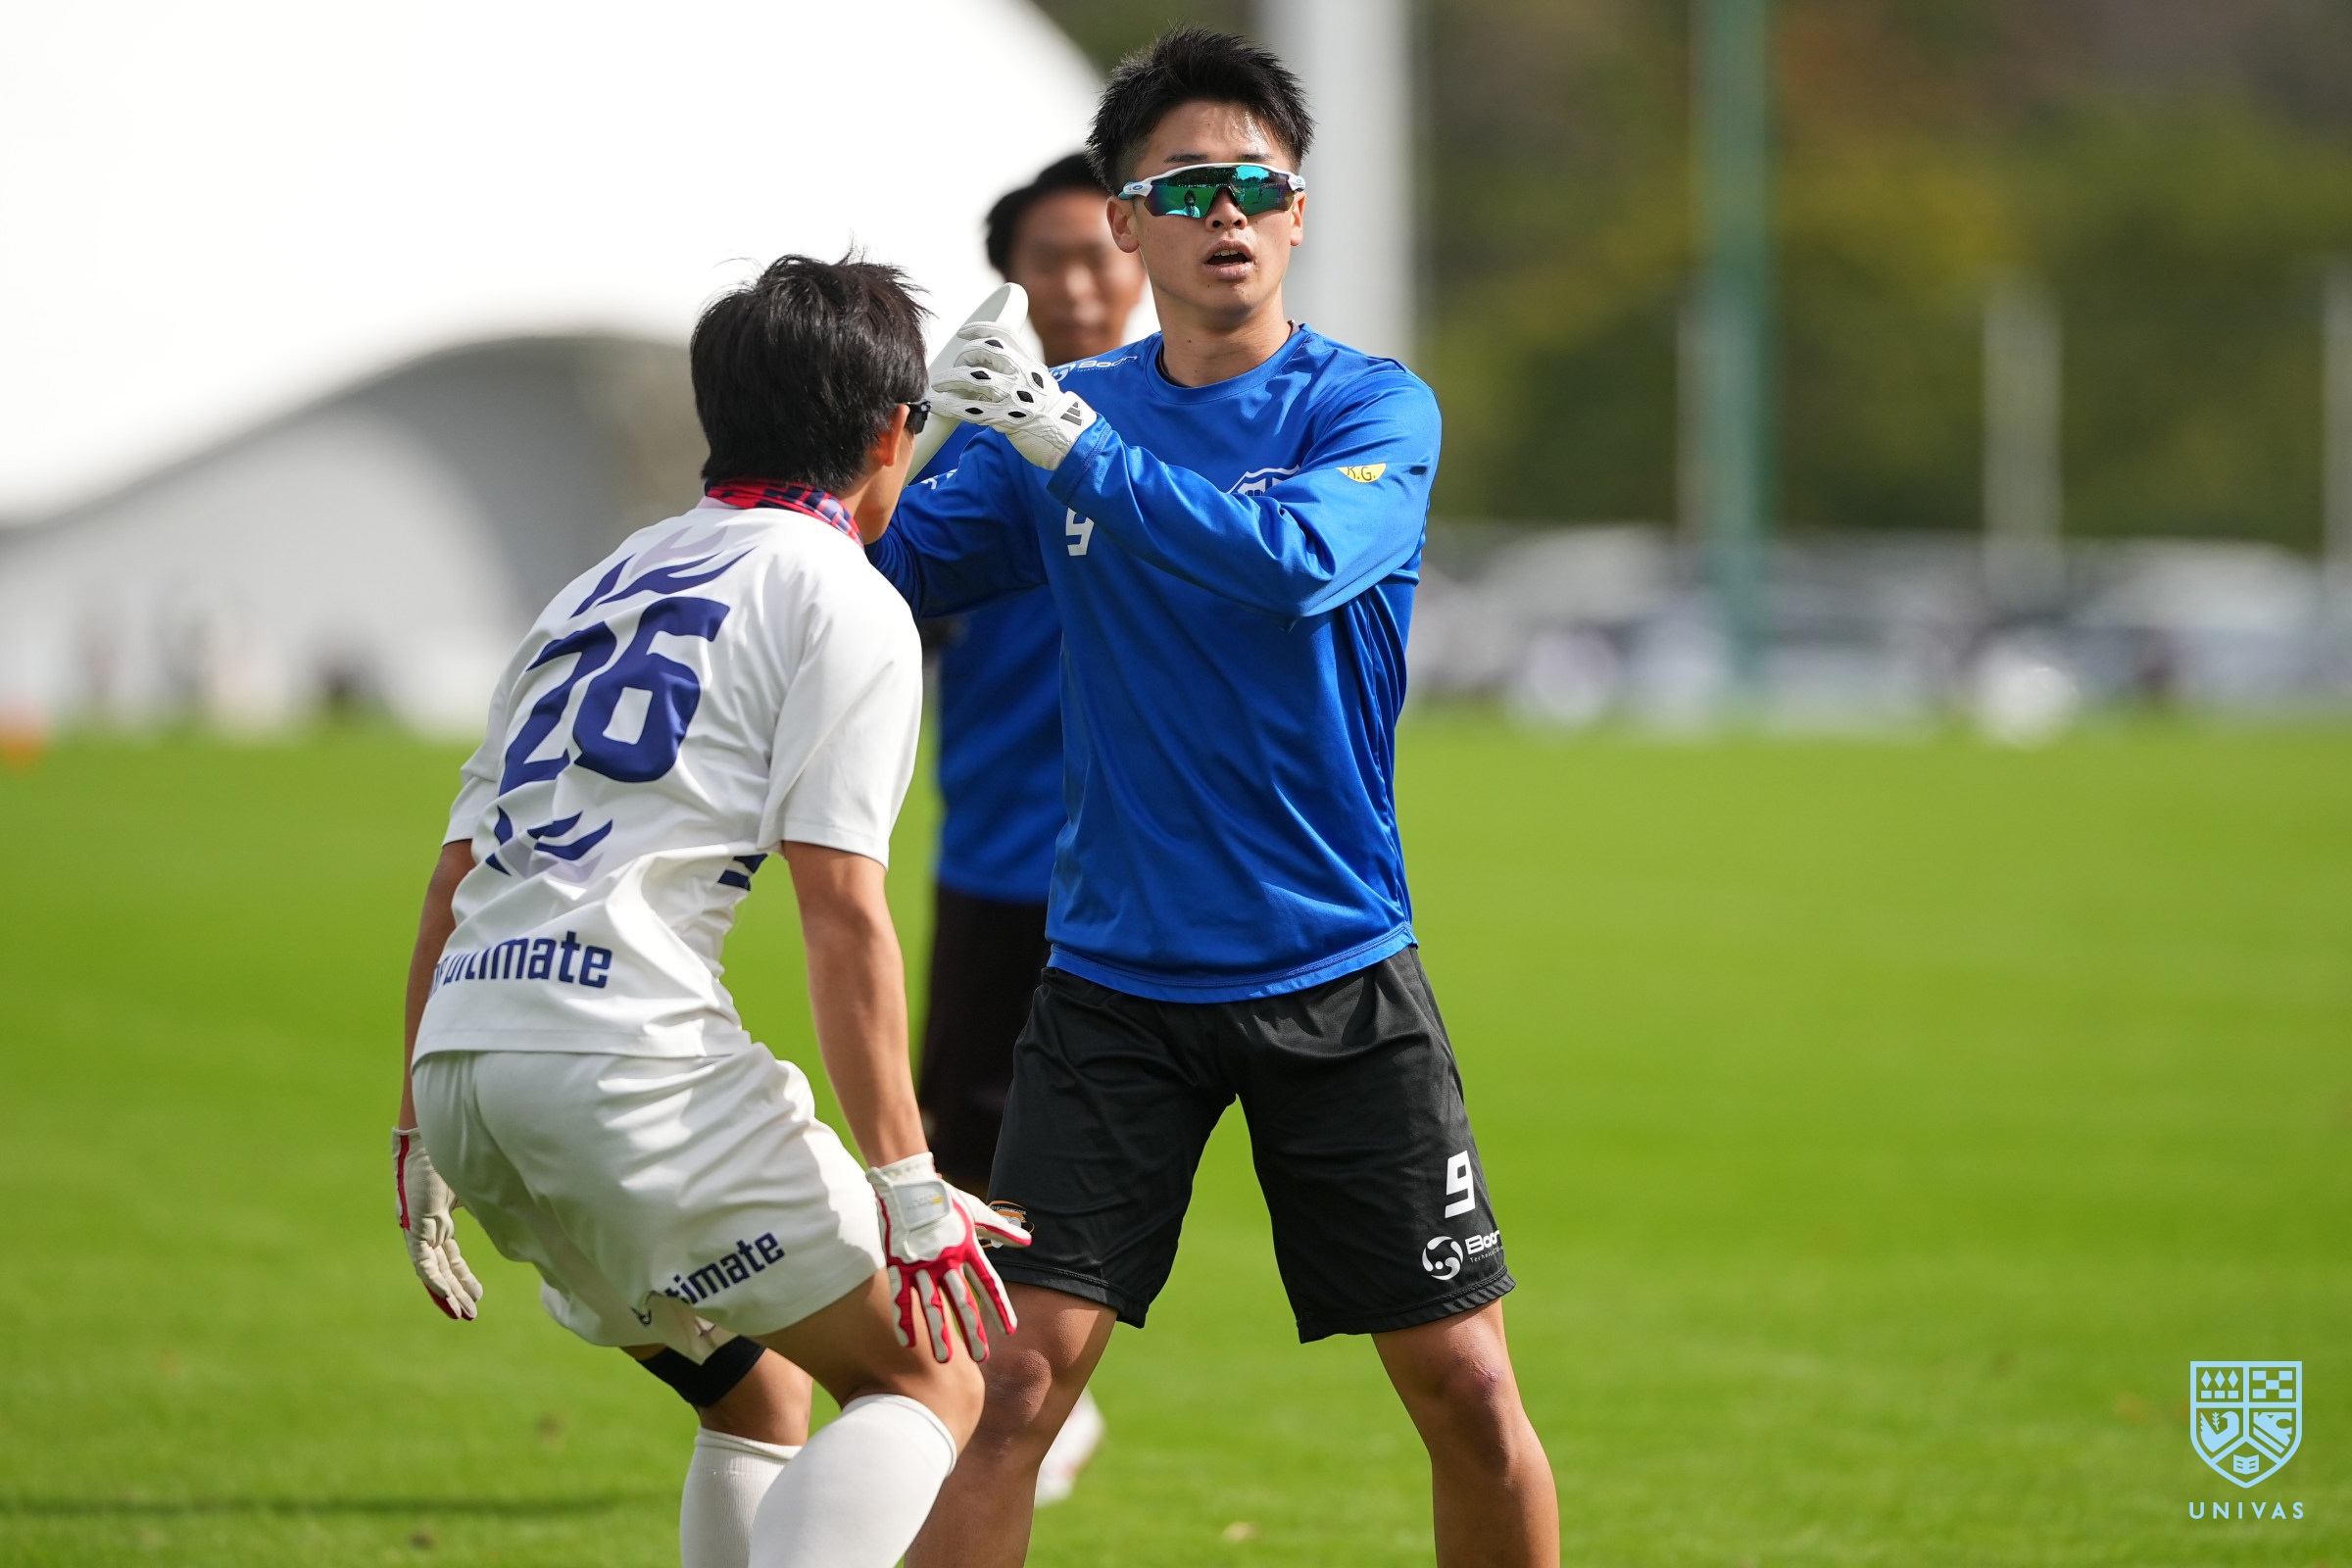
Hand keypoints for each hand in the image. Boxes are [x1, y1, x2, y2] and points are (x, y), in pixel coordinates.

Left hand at [393, 1128, 483, 1319]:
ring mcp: (419, 1225)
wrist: (437, 1130)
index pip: (449, 1256)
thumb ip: (492, 1202)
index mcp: (438, 1217)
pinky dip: (435, 1279)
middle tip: (471, 1313)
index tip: (477, 1295)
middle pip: (442, 1267)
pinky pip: (422, 1260)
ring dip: (447, 1292)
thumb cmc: (458, 1149)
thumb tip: (523, 1215)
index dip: (462, 1277)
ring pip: (431, 1269)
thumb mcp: (479, 1185)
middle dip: (456, 1291)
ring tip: (463, 1313)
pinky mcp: (415, 1223)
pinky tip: (446, 1295)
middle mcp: (427, 1225)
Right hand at [866, 1153, 1030, 1361]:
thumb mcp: (977, 1212)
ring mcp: (922, 1264)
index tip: (1010, 1330)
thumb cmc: (945, 1198)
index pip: (989, 1283)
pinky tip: (908, 1342)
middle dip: (973, 1331)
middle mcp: (947, 1260)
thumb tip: (1028, 1242)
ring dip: (939, 1334)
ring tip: (944, 1360)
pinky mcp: (898, 1264)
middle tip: (982, 1358)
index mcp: (968, 1248)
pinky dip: (904, 1319)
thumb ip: (1002, 1230)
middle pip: (963, 1302)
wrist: (907, 1182)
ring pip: (932, 1305)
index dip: (1000, 1307)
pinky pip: (901, 1296)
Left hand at [928, 322, 1097, 470]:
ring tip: (939, 384)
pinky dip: (950, 406)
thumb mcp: (1040, 383)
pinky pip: (970, 409)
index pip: (1003, 334)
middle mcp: (1022, 375)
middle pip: (984, 351)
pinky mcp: (1005, 419)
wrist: (1069, 439)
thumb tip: (987, 368)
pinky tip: (939, 405)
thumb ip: (1018, 372)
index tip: (963, 333)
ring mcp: (1013, 396)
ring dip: (950, 379)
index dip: (979, 328)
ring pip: (973, 378)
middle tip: (955, 368)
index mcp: (1030, 364)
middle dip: (964, 357)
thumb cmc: (1051, 414)